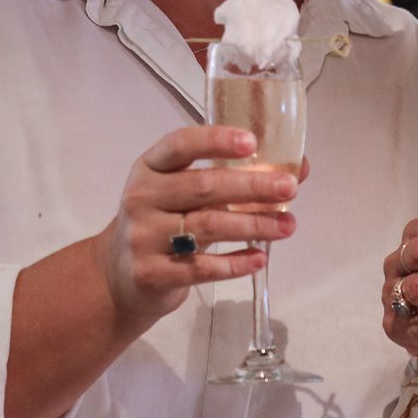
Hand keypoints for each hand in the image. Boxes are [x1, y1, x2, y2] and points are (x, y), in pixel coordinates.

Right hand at [100, 125, 299, 328]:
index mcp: (150, 168)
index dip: (215, 140)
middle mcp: (142, 197)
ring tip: (287, 226)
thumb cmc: (162, 223)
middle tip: (289, 188)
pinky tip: (260, 258)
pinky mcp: (152, 273)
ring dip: (253, 225)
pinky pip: (201, 268)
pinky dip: (235, 263)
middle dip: (251, 186)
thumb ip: (232, 179)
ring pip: (207, 226)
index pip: (179, 145)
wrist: (118, 276)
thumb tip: (299, 168)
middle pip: (203, 187)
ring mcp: (144, 237)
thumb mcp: (183, 195)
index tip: (252, 142)